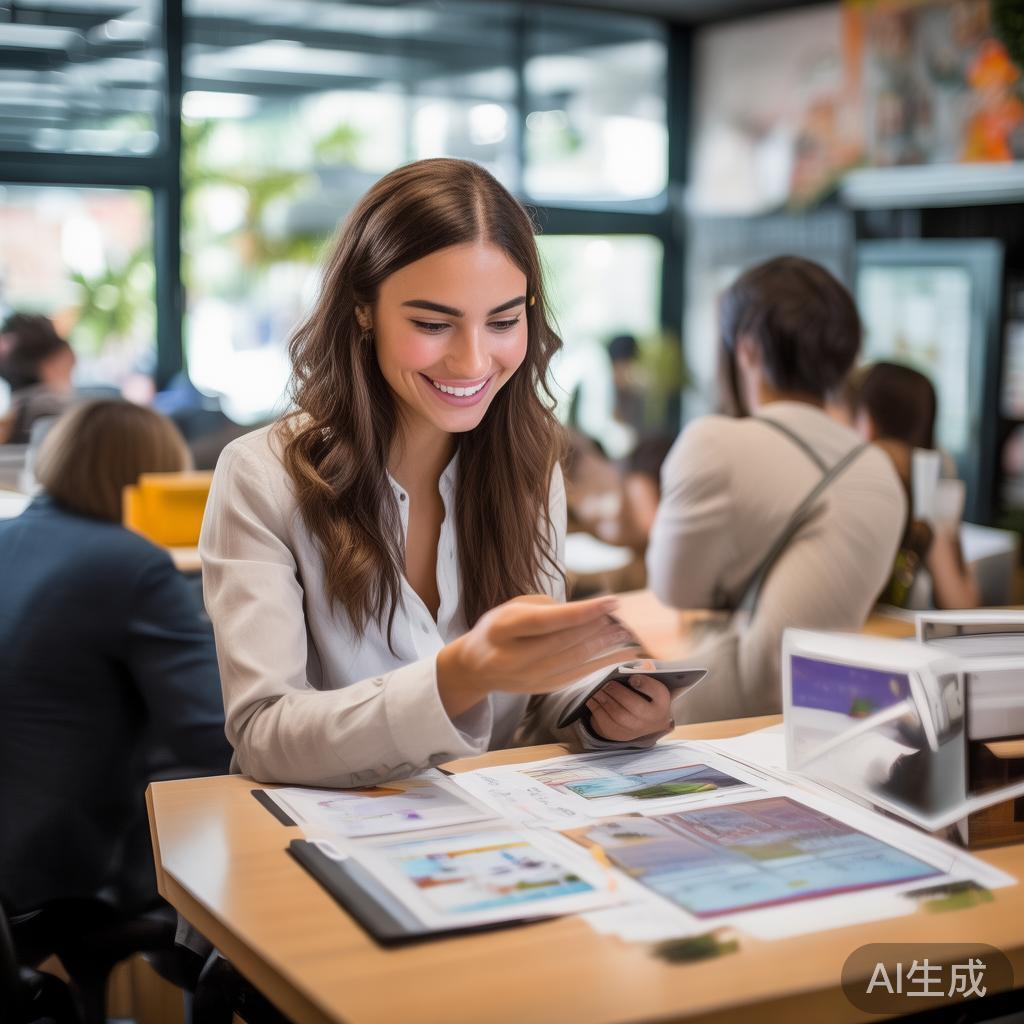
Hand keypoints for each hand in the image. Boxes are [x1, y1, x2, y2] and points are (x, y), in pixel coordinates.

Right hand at [436, 594, 640, 716]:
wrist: (475, 666)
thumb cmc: (500, 628)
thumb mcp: (513, 607)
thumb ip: (548, 607)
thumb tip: (588, 614)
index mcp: (502, 628)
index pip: (548, 620)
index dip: (582, 611)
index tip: (611, 601)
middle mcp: (513, 657)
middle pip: (564, 641)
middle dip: (596, 627)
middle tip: (619, 615)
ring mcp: (527, 677)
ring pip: (574, 661)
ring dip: (603, 646)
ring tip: (625, 633)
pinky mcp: (541, 689)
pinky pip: (577, 676)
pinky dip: (599, 664)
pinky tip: (618, 654)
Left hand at [586, 675, 672, 742]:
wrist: (645, 722)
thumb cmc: (645, 697)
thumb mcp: (649, 688)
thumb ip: (641, 676)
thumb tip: (623, 670)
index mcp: (662, 703)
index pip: (659, 692)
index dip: (645, 684)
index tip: (632, 678)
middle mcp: (653, 719)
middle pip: (635, 706)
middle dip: (618, 692)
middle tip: (607, 683)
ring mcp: (637, 730)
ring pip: (619, 716)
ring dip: (605, 700)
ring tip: (597, 690)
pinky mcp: (622, 735)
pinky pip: (607, 724)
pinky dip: (597, 710)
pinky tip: (592, 700)